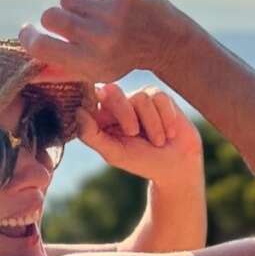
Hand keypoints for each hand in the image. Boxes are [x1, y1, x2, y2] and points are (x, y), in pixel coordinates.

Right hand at [18, 0, 192, 81]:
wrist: (167, 41)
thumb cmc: (122, 59)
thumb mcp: (94, 72)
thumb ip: (59, 71)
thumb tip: (27, 71)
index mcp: (88, 63)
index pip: (41, 47)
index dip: (28, 37)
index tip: (27, 31)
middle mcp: (99, 39)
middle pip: (50, 16)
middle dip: (53, 18)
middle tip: (66, 23)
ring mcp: (111, 14)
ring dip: (75, 5)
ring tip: (91, 15)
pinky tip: (110, 6)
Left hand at [73, 82, 202, 184]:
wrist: (176, 164)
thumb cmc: (141, 161)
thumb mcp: (113, 153)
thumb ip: (92, 135)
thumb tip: (78, 112)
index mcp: (100, 116)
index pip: (90, 98)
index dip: (93, 99)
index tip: (101, 108)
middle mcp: (117, 103)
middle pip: (112, 91)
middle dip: (124, 112)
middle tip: (133, 133)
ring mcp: (138, 97)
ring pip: (141, 98)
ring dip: (152, 125)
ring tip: (158, 141)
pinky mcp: (159, 96)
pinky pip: (159, 98)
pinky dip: (166, 119)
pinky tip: (169, 132)